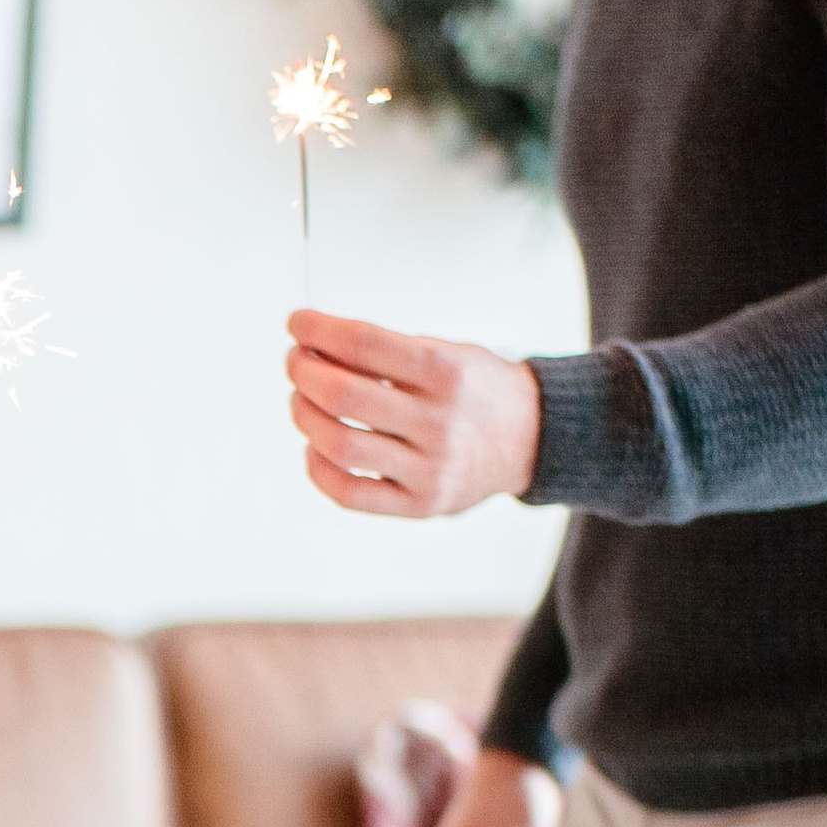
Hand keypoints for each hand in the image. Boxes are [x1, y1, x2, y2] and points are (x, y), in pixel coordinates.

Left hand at [286, 312, 541, 516]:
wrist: (530, 438)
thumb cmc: (477, 390)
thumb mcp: (446, 352)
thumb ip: (386, 351)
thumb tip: (314, 346)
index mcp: (447, 372)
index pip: (364, 343)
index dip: (319, 329)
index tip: (298, 322)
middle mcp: (440, 422)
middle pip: (343, 395)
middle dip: (304, 371)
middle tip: (296, 361)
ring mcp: (431, 468)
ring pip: (340, 445)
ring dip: (304, 415)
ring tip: (302, 398)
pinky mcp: (420, 504)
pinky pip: (349, 493)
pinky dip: (318, 467)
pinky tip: (315, 445)